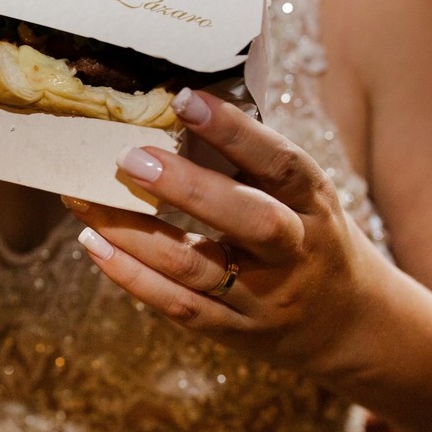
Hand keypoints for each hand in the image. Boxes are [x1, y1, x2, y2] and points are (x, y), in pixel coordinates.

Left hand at [62, 88, 386, 373]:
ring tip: (82, 198)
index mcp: (314, 205)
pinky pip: (177, 306)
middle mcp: (294, 252)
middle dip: (186, 187)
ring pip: (194, 266)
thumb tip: (177, 106)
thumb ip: (251, 161)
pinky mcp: (235, 332)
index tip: (185, 99)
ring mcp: (265, 298)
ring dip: (132, 231)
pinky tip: (93, 242)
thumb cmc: (308, 236)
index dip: (236, 132)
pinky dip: (130, 275)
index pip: (281, 164)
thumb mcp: (302, 197)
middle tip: (129, 157)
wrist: (350, 326)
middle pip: (246, 220)